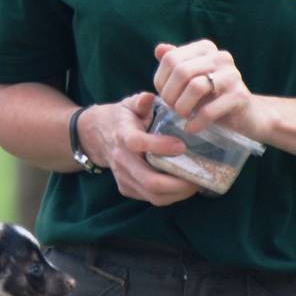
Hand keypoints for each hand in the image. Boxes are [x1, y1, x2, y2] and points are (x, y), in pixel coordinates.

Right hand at [80, 92, 200, 207]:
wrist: (96, 136)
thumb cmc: (120, 118)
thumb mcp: (128, 105)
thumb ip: (141, 101)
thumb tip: (150, 97)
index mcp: (122, 135)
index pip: (138, 143)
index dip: (160, 146)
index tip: (182, 146)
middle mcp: (121, 160)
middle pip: (149, 180)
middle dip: (178, 183)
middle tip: (199, 176)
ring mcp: (123, 177)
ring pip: (153, 195)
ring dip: (178, 193)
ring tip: (196, 183)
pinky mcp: (126, 188)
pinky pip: (152, 198)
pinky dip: (171, 196)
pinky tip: (184, 186)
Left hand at [152, 40, 269, 140]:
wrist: (247, 115)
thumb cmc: (212, 96)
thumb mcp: (191, 78)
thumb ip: (175, 64)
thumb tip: (159, 49)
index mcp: (206, 48)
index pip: (171, 58)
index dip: (160, 80)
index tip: (163, 95)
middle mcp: (220, 57)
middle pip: (181, 71)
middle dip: (170, 94)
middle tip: (171, 108)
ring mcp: (232, 76)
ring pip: (195, 87)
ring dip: (181, 107)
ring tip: (182, 116)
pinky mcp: (239, 97)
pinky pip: (209, 110)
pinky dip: (195, 122)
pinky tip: (191, 127)